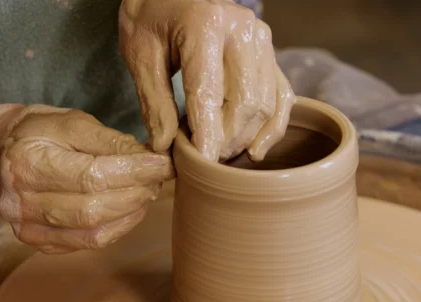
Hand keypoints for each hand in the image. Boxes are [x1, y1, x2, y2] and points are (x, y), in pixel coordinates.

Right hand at [0, 105, 173, 253]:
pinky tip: (128, 209)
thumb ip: (109, 141)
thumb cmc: (39, 132)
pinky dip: (116, 228)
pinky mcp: (38, 243)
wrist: (0, 152)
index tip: (163, 164)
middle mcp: (20, 202)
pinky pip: (87, 244)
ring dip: (130, 213)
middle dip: (135, 194)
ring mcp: (26, 228)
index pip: (90, 176)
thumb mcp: (71, 122)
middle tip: (157, 178)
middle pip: (93, 209)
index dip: (133, 172)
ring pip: (93, 232)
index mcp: (25, 163)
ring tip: (146, 191)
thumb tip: (149, 159)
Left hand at [119, 0, 294, 161]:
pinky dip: (272, 126)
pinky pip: (281, 95)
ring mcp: (261, 39)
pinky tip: (255, 149)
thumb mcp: (139, 55)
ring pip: (266, 104)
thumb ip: (154, 101)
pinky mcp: (269, 50)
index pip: (209, 94)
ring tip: (220, 154)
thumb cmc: (151, 17)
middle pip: (246, 104)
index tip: (200, 166)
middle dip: (226, 140)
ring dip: (246, 136)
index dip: (206, 137)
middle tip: (204, 160)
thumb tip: (165, 146)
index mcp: (205, 25)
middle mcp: (242, 29)